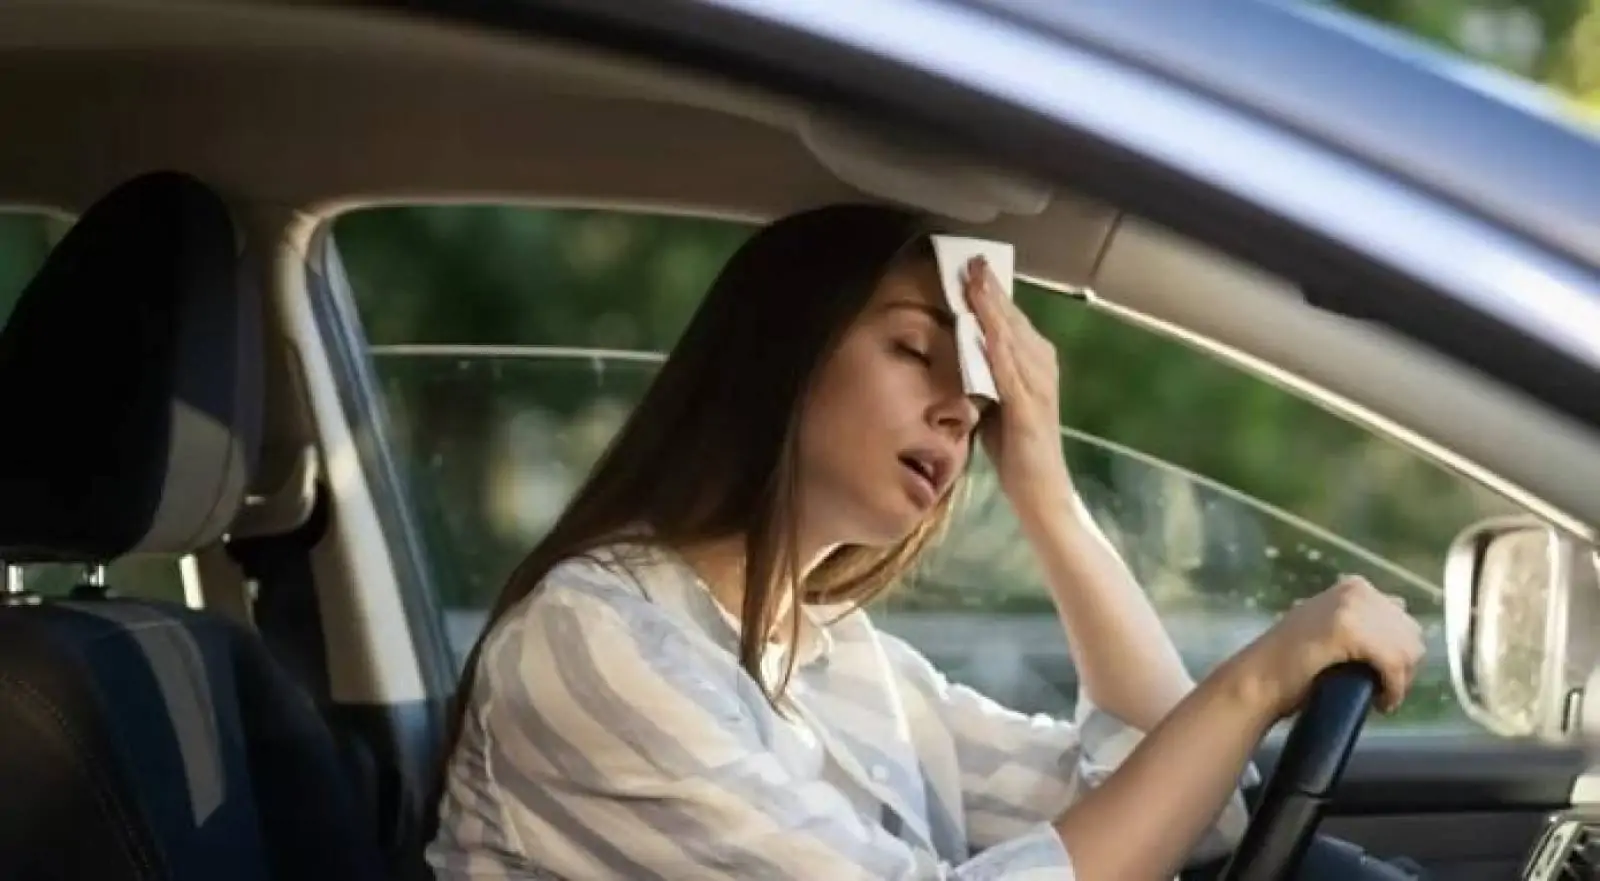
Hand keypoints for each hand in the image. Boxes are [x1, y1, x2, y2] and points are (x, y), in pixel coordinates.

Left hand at [962, 256, 1069, 504]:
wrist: (1042, 493)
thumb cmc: (1017, 452)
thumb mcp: (996, 404)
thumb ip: (986, 377)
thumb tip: (962, 351)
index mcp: (1035, 365)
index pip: (1010, 321)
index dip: (992, 293)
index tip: (971, 266)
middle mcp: (1042, 367)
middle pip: (1012, 320)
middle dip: (991, 290)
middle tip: (971, 259)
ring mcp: (1039, 386)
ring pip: (1012, 337)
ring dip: (992, 308)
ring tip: (975, 280)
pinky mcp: (1030, 408)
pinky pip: (1009, 369)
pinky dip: (996, 345)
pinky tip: (983, 326)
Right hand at [1228, 576, 1425, 719]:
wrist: (1258, 680)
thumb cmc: (1291, 664)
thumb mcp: (1331, 628)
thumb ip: (1362, 622)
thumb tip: (1405, 630)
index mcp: (1354, 586)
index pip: (1403, 619)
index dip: (1398, 652)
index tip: (1383, 676)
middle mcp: (1356, 590)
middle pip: (1411, 634)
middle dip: (1404, 667)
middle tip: (1382, 691)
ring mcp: (1352, 607)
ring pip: (1407, 650)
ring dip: (1400, 680)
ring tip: (1379, 697)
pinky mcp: (1349, 631)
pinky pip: (1393, 664)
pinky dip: (1393, 688)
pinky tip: (1380, 703)